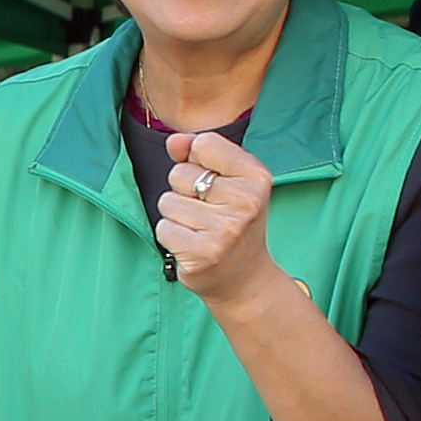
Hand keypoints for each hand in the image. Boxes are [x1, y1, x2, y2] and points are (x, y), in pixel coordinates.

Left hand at [154, 131, 282, 312]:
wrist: (246, 279)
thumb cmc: (234, 222)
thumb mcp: (229, 182)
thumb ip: (200, 155)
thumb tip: (174, 141)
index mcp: (257, 176)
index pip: (204, 143)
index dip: (197, 160)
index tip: (213, 181)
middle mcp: (246, 201)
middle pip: (180, 173)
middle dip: (184, 191)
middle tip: (209, 212)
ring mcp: (225, 229)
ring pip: (168, 202)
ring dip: (176, 215)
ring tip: (201, 229)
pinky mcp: (202, 253)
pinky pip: (163, 227)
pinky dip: (171, 236)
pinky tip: (192, 244)